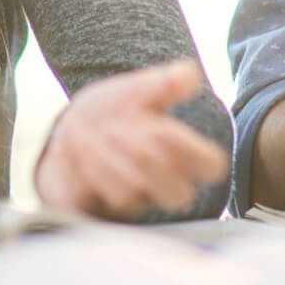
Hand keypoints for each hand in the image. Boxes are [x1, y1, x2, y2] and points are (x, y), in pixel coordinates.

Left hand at [34, 60, 228, 219]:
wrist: (73, 129)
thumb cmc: (116, 113)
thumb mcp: (139, 92)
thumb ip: (164, 83)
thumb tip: (189, 74)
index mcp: (180, 157)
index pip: (211, 167)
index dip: (192, 150)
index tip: (163, 127)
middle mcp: (158, 187)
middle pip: (178, 194)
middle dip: (148, 158)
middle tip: (120, 129)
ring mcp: (126, 203)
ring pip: (129, 196)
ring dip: (108, 159)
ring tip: (94, 133)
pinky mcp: (90, 210)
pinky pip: (90, 202)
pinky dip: (81, 168)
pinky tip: (75, 146)